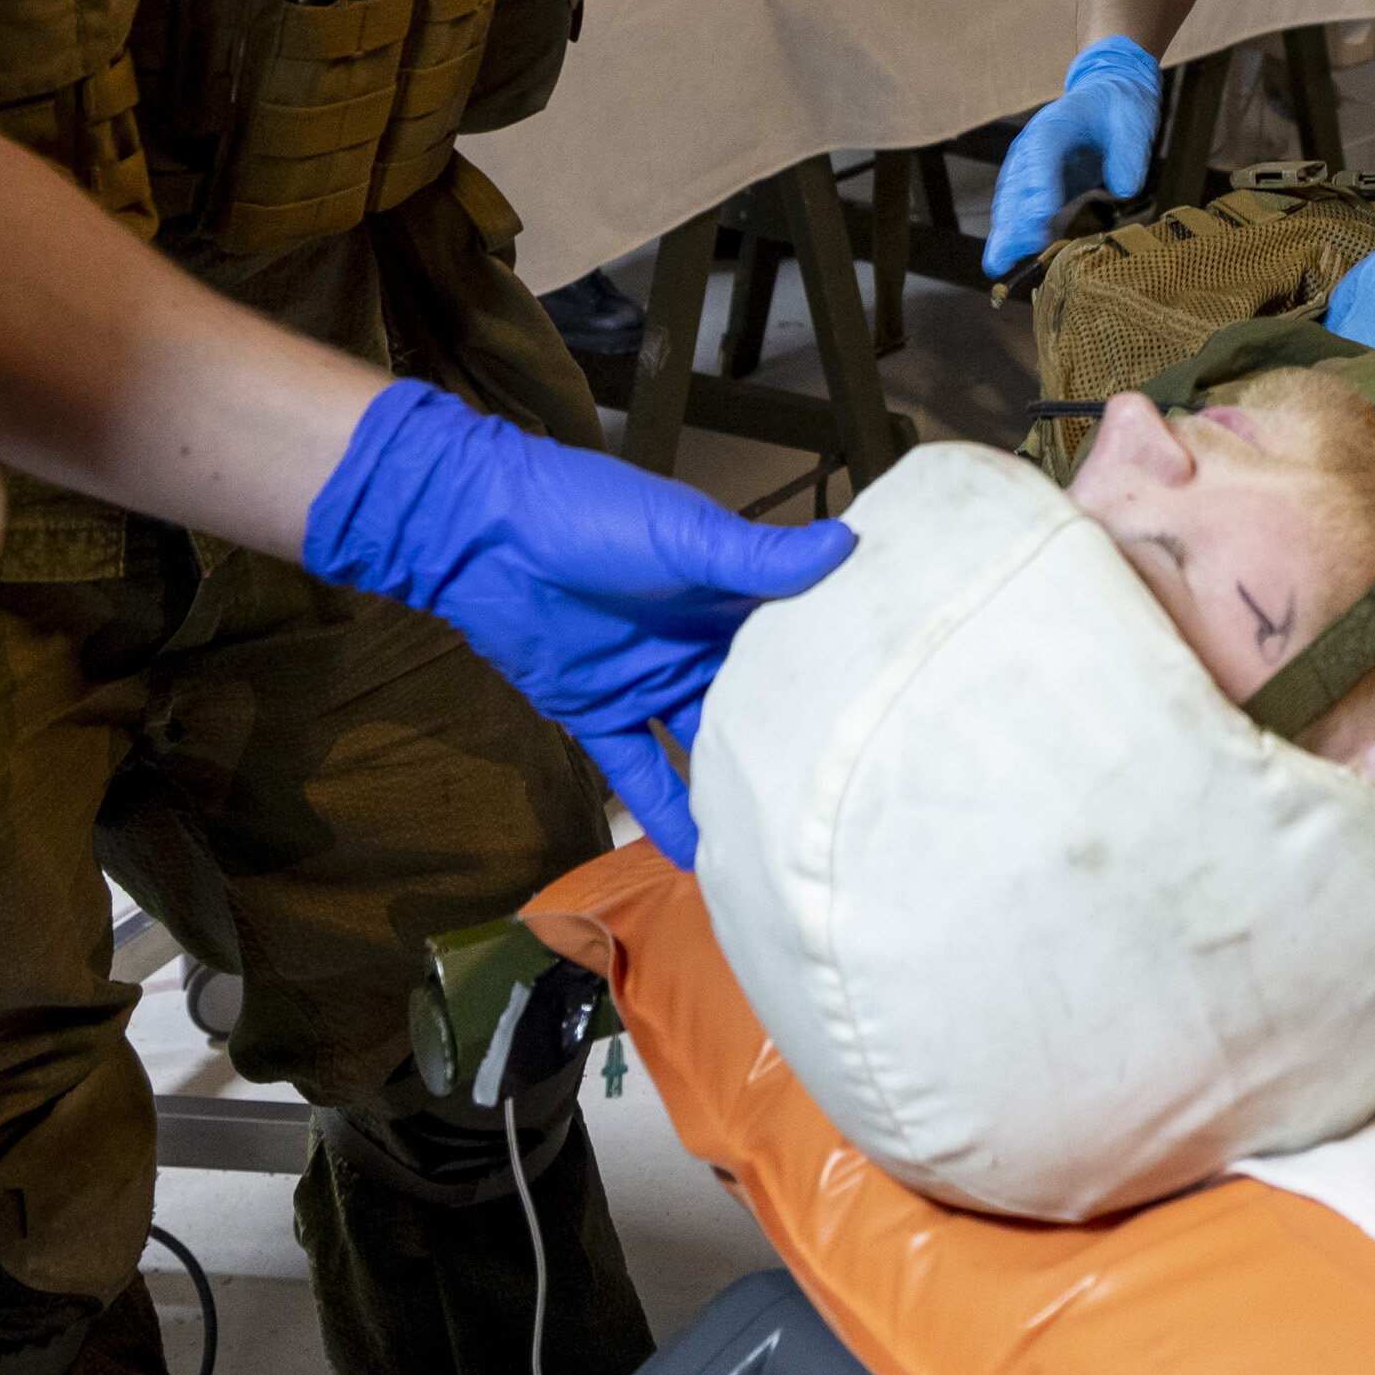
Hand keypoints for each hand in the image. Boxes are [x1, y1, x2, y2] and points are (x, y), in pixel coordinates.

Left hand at [305, 383, 850, 858]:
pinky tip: (700, 858)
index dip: (836, 667)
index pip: (796, 636)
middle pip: (756, 701)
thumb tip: (847, 546)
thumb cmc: (588, 517)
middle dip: (793, 741)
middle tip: (852, 794)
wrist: (484, 535)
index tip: (890, 706)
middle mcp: (699, 643)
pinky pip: (641, 774)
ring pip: (705, 747)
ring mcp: (651, 683)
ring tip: (783, 842)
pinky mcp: (602, 715)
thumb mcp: (683, 536)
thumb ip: (757, 558)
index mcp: (728, 593)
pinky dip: (665, 815)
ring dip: (734, 788)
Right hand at [983, 33, 1162, 275]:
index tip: (1044, 214)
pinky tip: (1001, 259)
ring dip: (1005, 231)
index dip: (1040, 182)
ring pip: (1010, 199)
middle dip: (1017, 218)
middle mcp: (1032, 144)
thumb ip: (1130, 154)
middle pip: (1019, 181)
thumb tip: (1124, 188)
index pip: (1043, 151)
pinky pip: (1014, 209)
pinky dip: (1008, 233)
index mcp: (1058, 123)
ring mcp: (1027, 165)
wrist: (1107, 96)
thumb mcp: (1134, 123)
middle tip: (1017, 252)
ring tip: (999, 264)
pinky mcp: (1030, 184)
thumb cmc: (1120, 109)